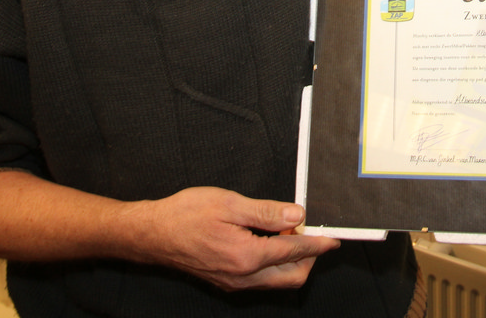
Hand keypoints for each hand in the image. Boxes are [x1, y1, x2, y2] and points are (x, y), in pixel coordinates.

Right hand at [0, 173, 338, 291]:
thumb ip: (265, 211)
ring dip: (292, 260)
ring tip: (289, 230)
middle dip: (309, 256)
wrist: (149, 234)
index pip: (295, 250)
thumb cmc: (184, 214)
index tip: (336, 236)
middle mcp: (243, 277)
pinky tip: (269, 240)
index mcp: (246, 256)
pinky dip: (274, 263)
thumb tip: (297, 214)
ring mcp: (234, 283)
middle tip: (310, 228)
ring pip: (278, 280)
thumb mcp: (228, 203)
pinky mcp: (227, 282)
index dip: (318, 242)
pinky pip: (262, 280)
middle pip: (292, 275)